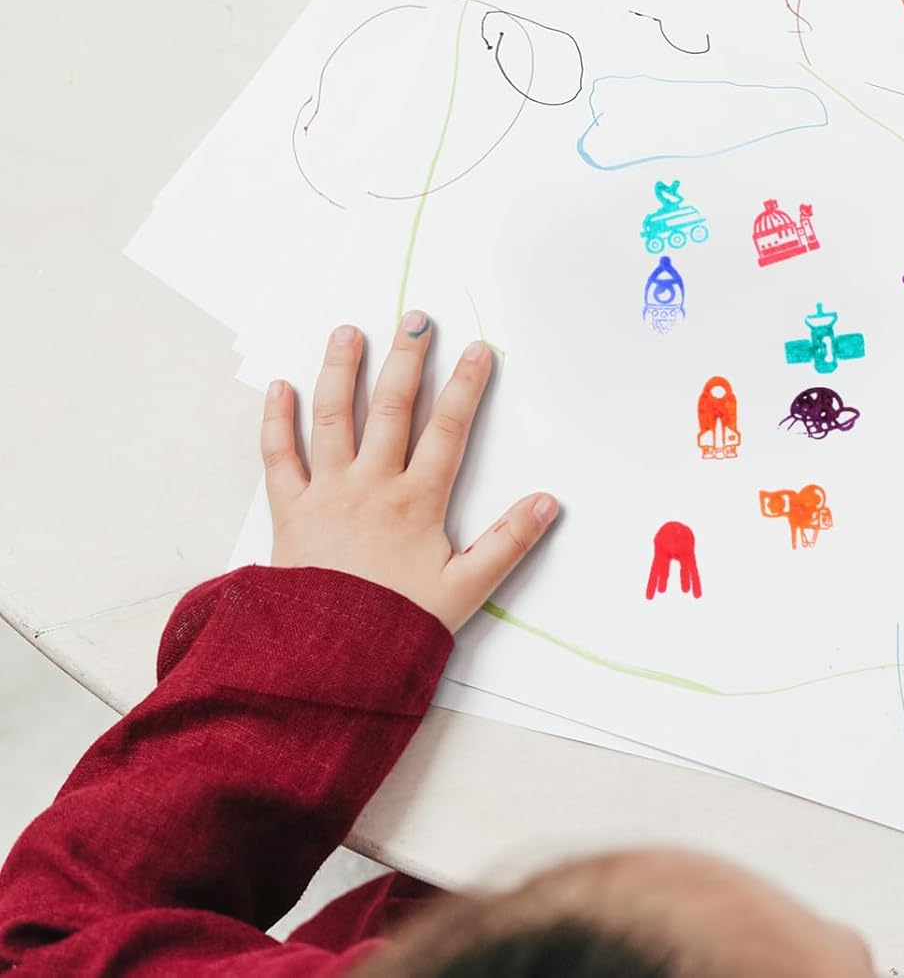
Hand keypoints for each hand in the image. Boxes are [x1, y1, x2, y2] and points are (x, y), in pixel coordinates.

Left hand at [262, 313, 559, 632]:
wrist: (322, 662)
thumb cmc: (396, 626)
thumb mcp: (465, 590)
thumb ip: (508, 543)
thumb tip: (548, 502)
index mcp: (416, 502)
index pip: (449, 430)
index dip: (467, 387)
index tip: (479, 350)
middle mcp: (371, 486)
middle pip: (392, 409)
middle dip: (407, 360)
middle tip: (417, 320)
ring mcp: (327, 494)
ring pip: (334, 419)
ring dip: (342, 371)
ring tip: (349, 332)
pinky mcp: (289, 512)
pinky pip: (279, 458)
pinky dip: (277, 420)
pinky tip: (281, 388)